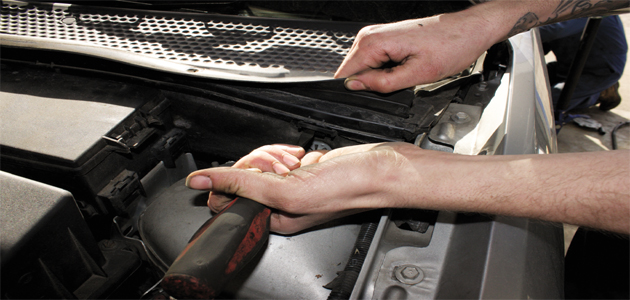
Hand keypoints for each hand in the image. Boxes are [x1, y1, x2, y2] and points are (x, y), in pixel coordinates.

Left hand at [185, 142, 434, 233]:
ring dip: (276, 155)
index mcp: (272, 219)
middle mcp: (278, 204)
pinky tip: (306, 156)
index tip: (261, 172)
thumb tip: (201, 181)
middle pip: (243, 175)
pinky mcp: (302, 169)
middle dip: (263, 163)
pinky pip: (279, 155)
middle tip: (286, 166)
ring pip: (261, 162)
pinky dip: (290, 150)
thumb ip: (241, 186)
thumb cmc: (348, 188)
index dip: (237, 178)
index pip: (227, 197)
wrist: (382, 168)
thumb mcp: (288, 191)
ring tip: (298, 161)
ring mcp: (291, 185)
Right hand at [334, 9, 498, 92]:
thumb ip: (382, 83)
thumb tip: (356, 86)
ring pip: (363, 68)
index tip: (377, 94)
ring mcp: (377, 35)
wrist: (468, 30)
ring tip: (405, 73)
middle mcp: (371, 35)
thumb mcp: (417, 74)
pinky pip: (374, 62)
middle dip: (370, 84)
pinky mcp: (385, 39)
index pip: (345, 73)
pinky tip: (404, 67)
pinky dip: (386, 70)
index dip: (356, 90)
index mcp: (374, 42)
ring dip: (379, 78)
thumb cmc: (451, 46)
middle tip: (399, 82)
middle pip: (352, 71)